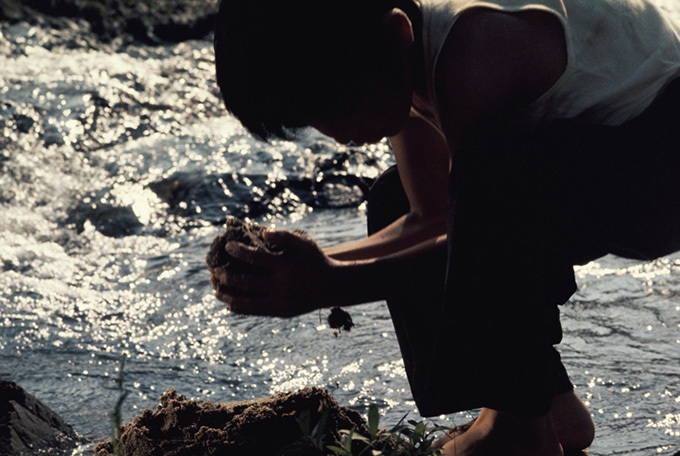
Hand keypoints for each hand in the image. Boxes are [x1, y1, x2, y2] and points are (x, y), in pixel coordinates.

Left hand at [210, 229, 334, 316]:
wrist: (333, 286)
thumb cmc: (315, 260)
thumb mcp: (305, 243)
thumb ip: (284, 236)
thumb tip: (262, 232)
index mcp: (286, 266)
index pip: (255, 258)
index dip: (238, 252)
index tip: (227, 247)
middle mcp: (282, 285)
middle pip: (246, 281)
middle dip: (226, 276)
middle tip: (214, 270)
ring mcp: (281, 301)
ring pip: (247, 301)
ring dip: (228, 295)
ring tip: (216, 288)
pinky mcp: (281, 312)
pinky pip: (255, 311)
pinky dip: (240, 307)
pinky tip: (229, 303)